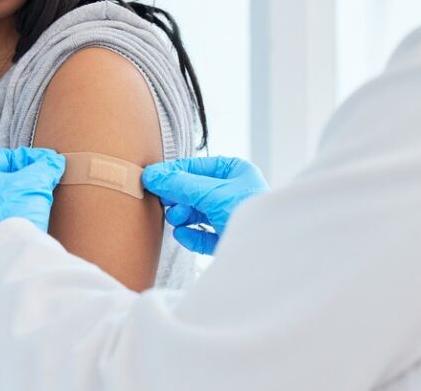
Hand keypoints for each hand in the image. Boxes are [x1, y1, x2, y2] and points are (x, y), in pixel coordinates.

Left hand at [0, 147, 65, 264]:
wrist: (8, 254)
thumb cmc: (15, 210)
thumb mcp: (36, 182)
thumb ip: (45, 167)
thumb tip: (54, 162)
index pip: (3, 157)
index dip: (28, 160)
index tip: (45, 165)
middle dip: (19, 180)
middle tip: (40, 183)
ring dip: (12, 200)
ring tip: (34, 203)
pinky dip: (5, 218)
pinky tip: (22, 221)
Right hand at [141, 156, 269, 254]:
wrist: (269, 252)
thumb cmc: (249, 214)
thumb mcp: (212, 193)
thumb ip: (180, 184)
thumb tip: (152, 175)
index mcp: (236, 172)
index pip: (196, 167)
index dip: (173, 173)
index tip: (151, 179)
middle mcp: (234, 192)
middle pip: (194, 191)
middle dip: (178, 198)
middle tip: (163, 203)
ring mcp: (230, 216)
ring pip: (197, 213)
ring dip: (182, 216)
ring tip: (176, 219)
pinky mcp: (227, 239)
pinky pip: (203, 235)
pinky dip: (191, 235)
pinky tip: (182, 235)